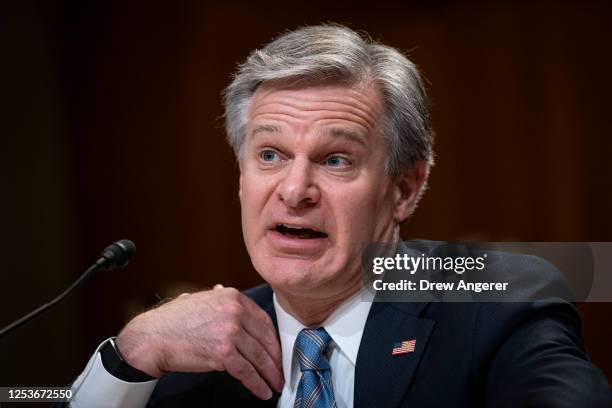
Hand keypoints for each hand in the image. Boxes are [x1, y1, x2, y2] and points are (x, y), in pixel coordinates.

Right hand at [115, 285, 282, 399]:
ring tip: (275, 384)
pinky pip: (246, 371)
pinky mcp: (223, 352)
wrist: (152, 337)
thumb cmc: (173, 321)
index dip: (273, 340)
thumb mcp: (200, 299)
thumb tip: (228, 296)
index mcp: (232, 297)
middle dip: (275, 359)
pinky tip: (262, 390)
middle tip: (280, 371)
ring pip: (258, 357)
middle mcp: (234, 311)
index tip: (277, 352)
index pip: (263, 320)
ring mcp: (230, 331)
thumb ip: (219, 299)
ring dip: (269, 374)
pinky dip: (257, 383)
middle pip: (264, 339)